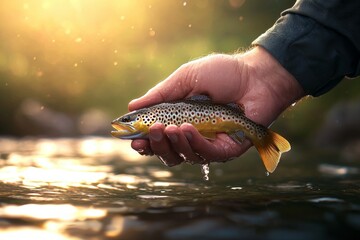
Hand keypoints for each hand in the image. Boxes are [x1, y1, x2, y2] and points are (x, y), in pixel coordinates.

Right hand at [128, 47, 304, 165]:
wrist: (256, 76)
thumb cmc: (222, 73)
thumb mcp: (185, 78)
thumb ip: (160, 94)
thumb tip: (132, 107)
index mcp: (181, 118)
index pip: (158, 137)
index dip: (144, 141)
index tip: (132, 139)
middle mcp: (193, 135)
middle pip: (168, 152)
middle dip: (156, 144)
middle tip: (152, 130)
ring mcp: (209, 144)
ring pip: (183, 156)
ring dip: (173, 143)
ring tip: (170, 128)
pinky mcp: (225, 150)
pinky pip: (205, 154)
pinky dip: (193, 143)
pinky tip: (186, 129)